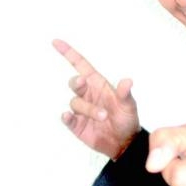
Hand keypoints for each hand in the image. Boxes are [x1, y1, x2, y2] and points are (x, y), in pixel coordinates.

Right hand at [53, 39, 139, 159]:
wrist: (124, 143)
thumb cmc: (126, 120)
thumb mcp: (129, 106)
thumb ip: (126, 94)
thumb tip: (128, 81)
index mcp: (98, 84)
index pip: (80, 65)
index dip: (68, 53)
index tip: (56, 42)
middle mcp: (87, 95)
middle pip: (75, 82)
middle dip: (77, 82)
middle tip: (83, 83)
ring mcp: (81, 110)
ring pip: (75, 103)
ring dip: (87, 108)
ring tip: (103, 117)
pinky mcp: (77, 125)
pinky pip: (67, 119)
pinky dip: (66, 117)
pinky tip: (69, 117)